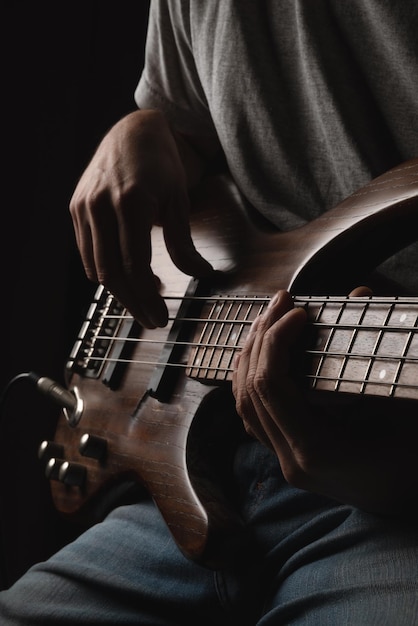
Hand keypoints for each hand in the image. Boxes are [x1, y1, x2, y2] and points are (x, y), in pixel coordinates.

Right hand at [69, 109, 212, 327]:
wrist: (133, 132)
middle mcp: (102, 205)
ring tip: (144, 298)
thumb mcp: (179, 201)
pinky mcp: (76, 208)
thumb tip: (201, 275)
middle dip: (134, 303)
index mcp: (132, 203)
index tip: (161, 318)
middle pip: (113, 273)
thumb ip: (184, 242)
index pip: (135, 266)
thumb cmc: (162, 166)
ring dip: (120, 290)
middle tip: (152, 320)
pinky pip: (87, 253)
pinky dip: (105, 271)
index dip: (148, 298)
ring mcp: (84, 207)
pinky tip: (126, 275)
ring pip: (97, 267)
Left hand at [232, 289, 417, 514]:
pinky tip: (261, 356)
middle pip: (251, 389)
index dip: (276, 339)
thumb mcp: (401, 406)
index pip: (271, 384)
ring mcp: (285, 462)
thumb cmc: (413, 459)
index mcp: (314, 448)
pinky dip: (252, 380)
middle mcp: (290, 458)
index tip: (298, 311)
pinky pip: (254, 415)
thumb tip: (358, 294)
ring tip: (267, 321)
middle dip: (261, 338)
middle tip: (279, 303)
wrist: (412, 507)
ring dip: (251, 356)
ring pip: (245, 403)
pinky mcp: (287, 458)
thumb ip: (374, 351)